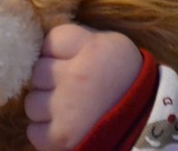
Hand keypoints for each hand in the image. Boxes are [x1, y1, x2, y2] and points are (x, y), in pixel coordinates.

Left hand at [24, 23, 142, 150]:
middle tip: (67, 86)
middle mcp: (75, 76)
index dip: (56, 50)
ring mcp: (65, 108)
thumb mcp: (115, 46)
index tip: (67, 59)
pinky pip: (34, 131)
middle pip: (37, 70)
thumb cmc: (128, 81)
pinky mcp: (60, 138)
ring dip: (45, 106)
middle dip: (49, 78)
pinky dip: (45, 131)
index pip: (52, 39)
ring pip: (31, 102)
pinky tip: (64, 126)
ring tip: (65, 108)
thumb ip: (84, 39)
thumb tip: (53, 40)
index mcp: (92, 49)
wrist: (146, 124)